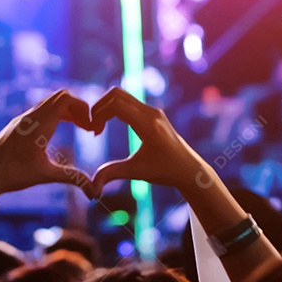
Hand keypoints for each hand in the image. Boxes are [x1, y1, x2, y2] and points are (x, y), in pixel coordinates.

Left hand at [0, 90, 95, 199]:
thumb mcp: (45, 175)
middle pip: (60, 96)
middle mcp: (30, 116)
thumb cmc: (12, 174)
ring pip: (50, 102)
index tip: (92, 128)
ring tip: (80, 128)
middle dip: (79, 108)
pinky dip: (56, 114)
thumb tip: (95, 192)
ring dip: (68, 110)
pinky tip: (60, 131)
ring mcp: (22, 119)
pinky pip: (41, 109)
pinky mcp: (17, 124)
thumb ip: (73, 178)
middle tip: (88, 128)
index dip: (84, 109)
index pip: (66, 99)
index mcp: (39, 124)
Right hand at [89, 87, 210, 196]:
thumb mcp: (136, 172)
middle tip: (93, 127)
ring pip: (121, 96)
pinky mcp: (152, 113)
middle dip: (99, 107)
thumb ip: (111, 174)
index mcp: (148, 124)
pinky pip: (127, 102)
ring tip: (98, 128)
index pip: (116, 104)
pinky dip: (113, 109)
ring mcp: (153, 111)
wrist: (190, 170)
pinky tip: (108, 126)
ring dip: (105, 108)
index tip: (94, 133)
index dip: (99, 113)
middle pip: (116, 94)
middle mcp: (151, 113)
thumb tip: (91, 188)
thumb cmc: (165, 172)